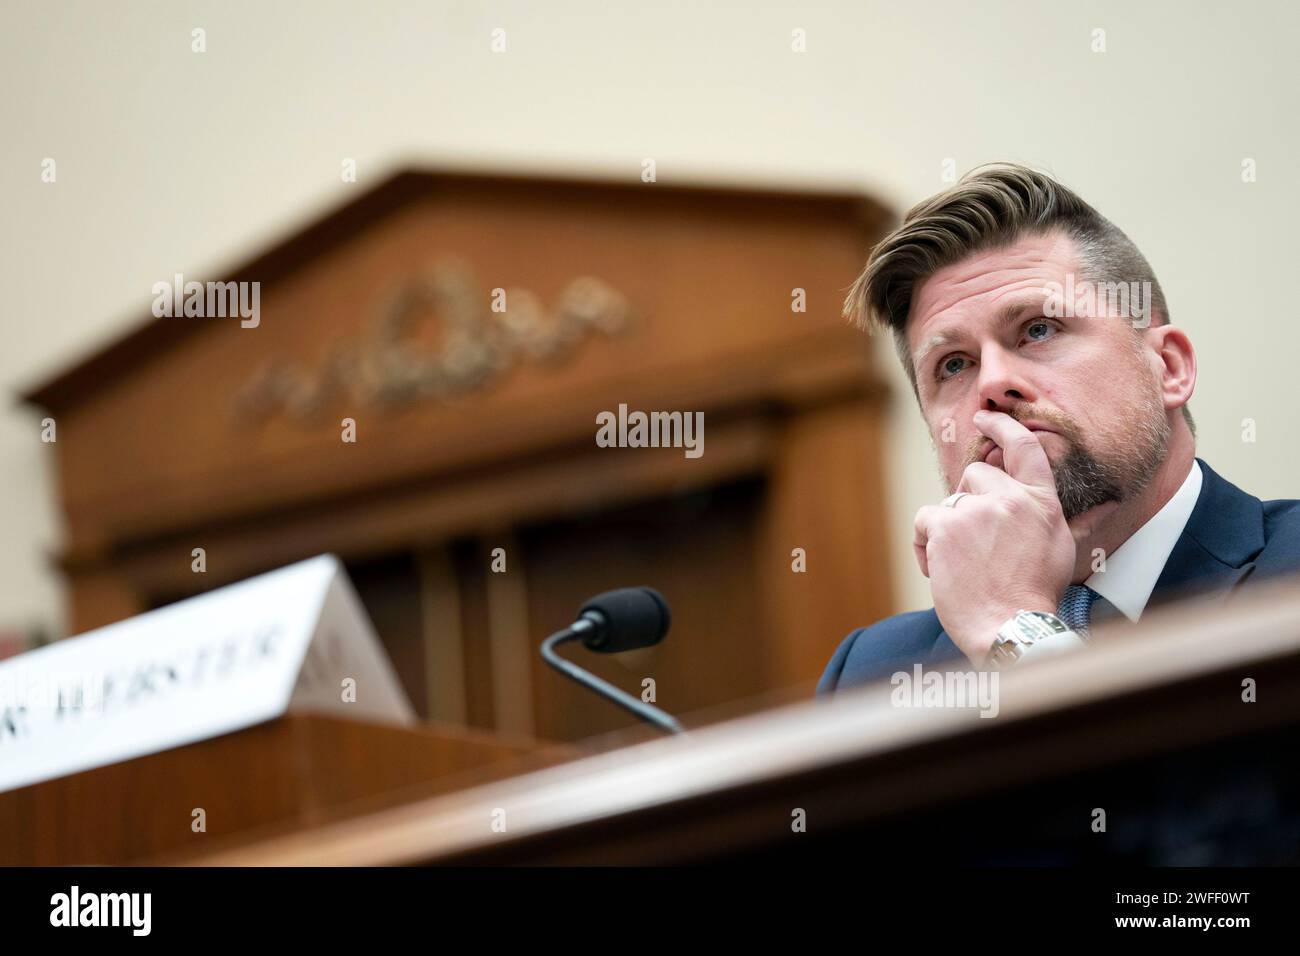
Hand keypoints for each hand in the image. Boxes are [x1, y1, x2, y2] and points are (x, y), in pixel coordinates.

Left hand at [913, 409, 1076, 664]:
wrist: (1009, 625)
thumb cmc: (1036, 593)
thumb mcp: (1064, 550)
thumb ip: (1077, 520)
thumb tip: (1111, 503)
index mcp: (1040, 502)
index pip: (1024, 448)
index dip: (1002, 427)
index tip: (985, 418)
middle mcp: (1010, 499)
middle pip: (975, 474)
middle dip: (970, 501)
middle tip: (977, 542)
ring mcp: (976, 510)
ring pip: (949, 501)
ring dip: (948, 529)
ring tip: (964, 564)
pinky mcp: (945, 525)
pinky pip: (925, 520)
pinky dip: (926, 545)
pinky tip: (941, 569)